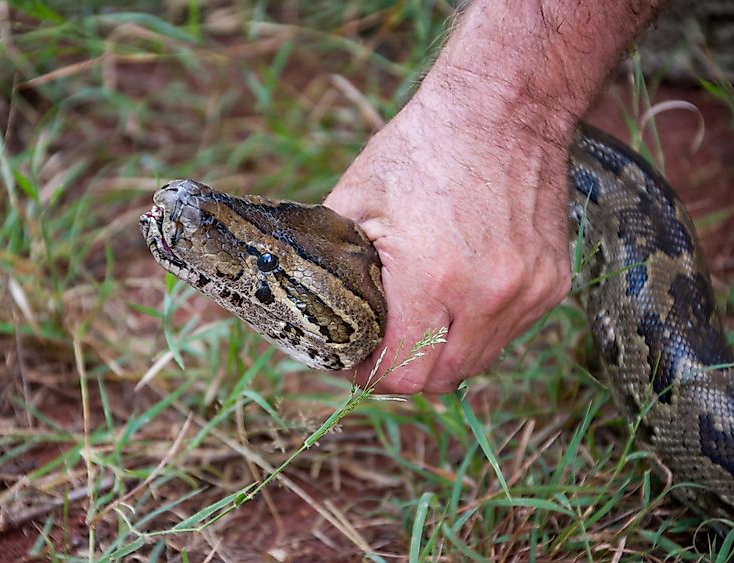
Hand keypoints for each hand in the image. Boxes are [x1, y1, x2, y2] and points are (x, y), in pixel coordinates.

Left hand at [324, 85, 572, 393]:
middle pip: (440, 379)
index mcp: (433, 279)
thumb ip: (332, 264)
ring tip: (418, 319)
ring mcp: (528, 292)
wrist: (504, 107)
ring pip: (478, 361)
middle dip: (402, 370)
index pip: (400, 374)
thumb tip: (316, 308)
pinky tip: (458, 294)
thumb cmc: (423, 147)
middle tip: (379, 345)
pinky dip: (478, 328)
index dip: (368, 375)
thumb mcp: (355, 199)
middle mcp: (489, 296)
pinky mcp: (553, 283)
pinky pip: (507, 332)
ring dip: (442, 352)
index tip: (353, 358)